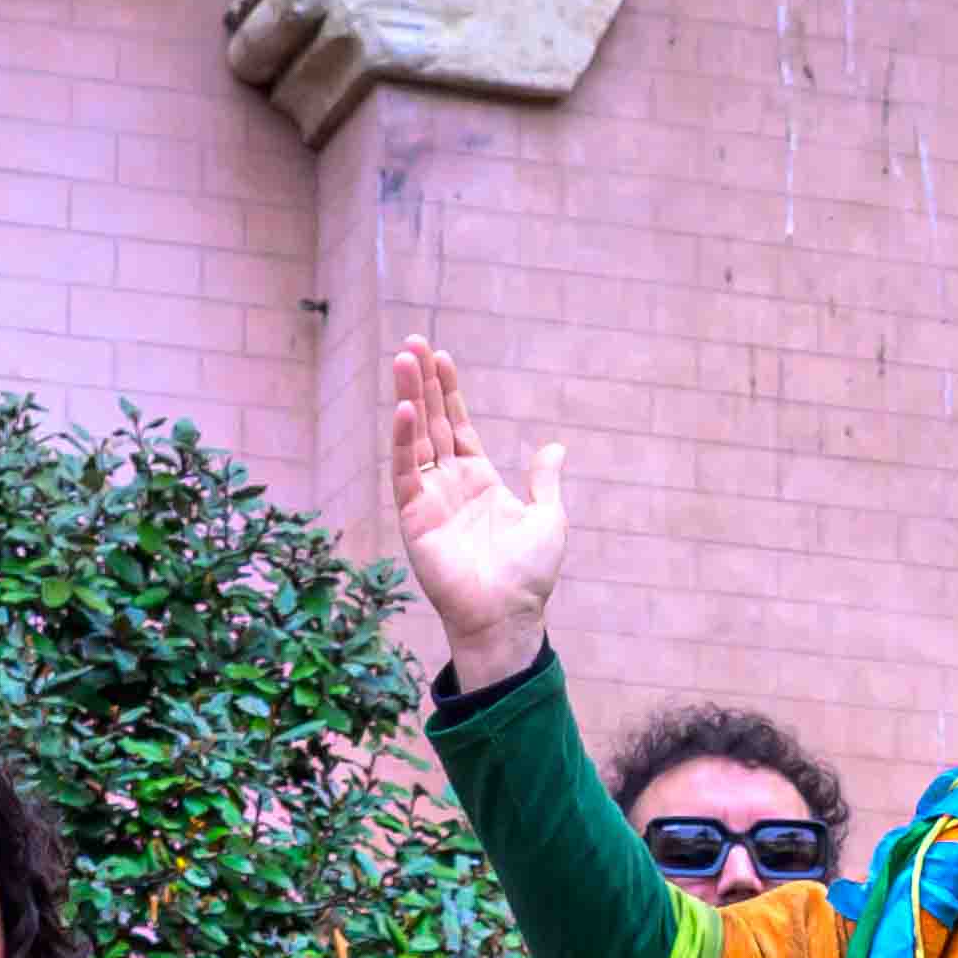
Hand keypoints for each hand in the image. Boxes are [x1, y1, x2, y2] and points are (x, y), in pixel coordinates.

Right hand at [385, 341, 566, 691]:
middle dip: (423, 382)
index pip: (457, 425)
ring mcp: (429, 500)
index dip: (449, 391)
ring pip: (415, 438)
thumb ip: (544, 480)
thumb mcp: (548, 518)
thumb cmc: (529, 574)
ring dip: (409, 399)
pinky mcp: (414, 518)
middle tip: (412, 342)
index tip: (441, 355)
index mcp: (480, 480)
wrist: (508, 614)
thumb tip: (554, 446)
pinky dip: (403, 441)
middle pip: (432, 422)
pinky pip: (406, 472)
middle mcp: (450, 485)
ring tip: (403, 359)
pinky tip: (405, 409)